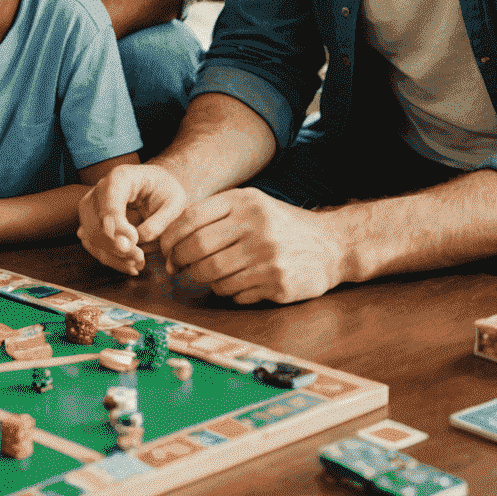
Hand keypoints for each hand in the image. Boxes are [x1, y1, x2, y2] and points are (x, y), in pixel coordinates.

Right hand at [77, 164, 186, 274]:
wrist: (156, 186)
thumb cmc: (166, 191)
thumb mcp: (175, 203)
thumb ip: (158, 223)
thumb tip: (134, 241)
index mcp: (121, 176)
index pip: (110, 201)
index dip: (117, 224)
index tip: (133, 242)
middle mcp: (101, 188)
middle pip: (96, 222)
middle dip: (116, 246)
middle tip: (141, 257)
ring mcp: (93, 204)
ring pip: (91, 236)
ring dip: (113, 256)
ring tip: (138, 262)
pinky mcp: (92, 221)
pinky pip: (92, 244)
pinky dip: (109, 258)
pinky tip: (129, 265)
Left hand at [158, 188, 349, 304]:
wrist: (331, 245)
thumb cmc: (280, 224)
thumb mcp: (251, 204)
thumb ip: (214, 215)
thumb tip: (171, 240)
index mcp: (244, 202)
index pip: (191, 218)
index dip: (170, 237)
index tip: (164, 249)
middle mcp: (256, 226)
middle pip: (197, 248)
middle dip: (179, 261)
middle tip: (176, 268)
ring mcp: (268, 257)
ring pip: (213, 274)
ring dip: (200, 279)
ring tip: (202, 276)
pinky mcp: (278, 284)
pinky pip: (235, 293)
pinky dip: (226, 291)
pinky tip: (232, 284)